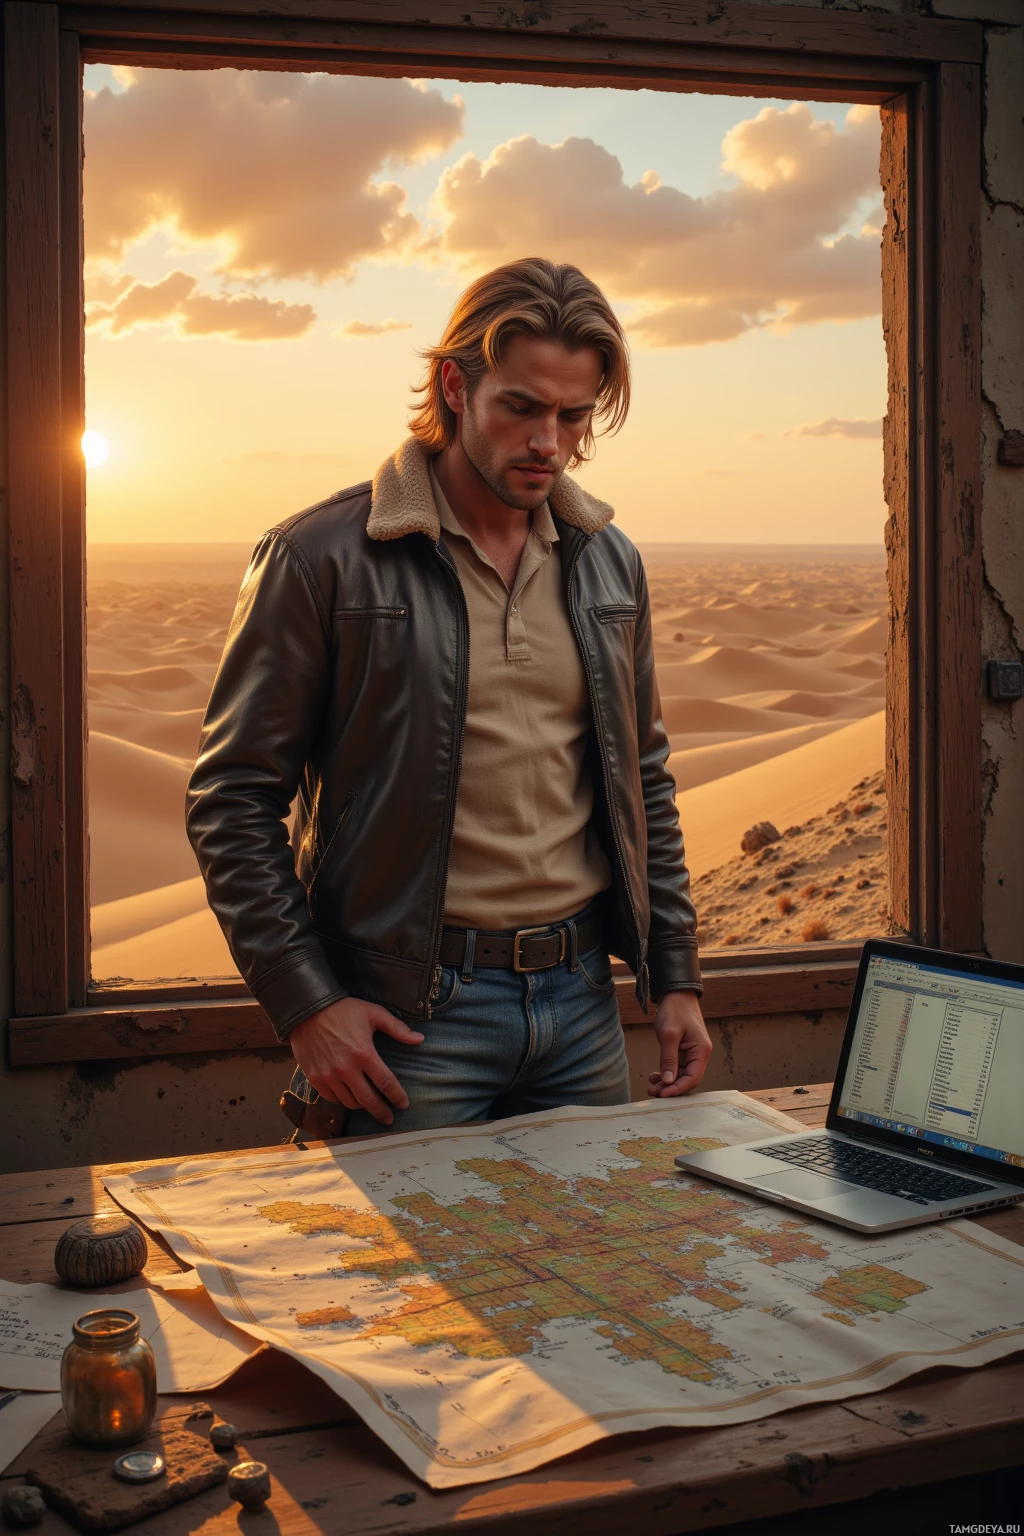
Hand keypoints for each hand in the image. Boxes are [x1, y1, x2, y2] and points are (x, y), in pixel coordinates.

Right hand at [290, 997, 423, 1125]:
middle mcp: (346, 1069)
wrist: (307, 1009)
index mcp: (364, 1053)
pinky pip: (332, 1098)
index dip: (397, 1096)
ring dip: (362, 1106)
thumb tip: (420, 1039)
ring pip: (350, 1102)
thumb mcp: (373, 1013)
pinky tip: (349, 1097)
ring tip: (369, 1105)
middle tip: (389, 1118)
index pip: (386, 1082)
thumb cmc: (343, 1010)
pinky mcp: (315, 1078)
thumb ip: (397, 1028)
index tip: (404, 1105)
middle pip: (368, 1100)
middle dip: (382, 1112)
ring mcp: (329, 1075)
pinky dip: (342, 1100)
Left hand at [647, 990, 711, 1096]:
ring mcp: (692, 1053)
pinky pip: (677, 1067)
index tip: (662, 1094)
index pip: (693, 1078)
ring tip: (651, 1086)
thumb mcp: (669, 1034)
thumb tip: (668, 1081)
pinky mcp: (683, 1050)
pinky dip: (666, 1073)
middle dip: (670, 1088)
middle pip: (687, 1079)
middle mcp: (699, 1054)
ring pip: (681, 1075)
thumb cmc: (675, 1010)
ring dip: (667, 1082)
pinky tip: (655, 1076)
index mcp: (701, 1051)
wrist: (675, 993)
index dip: (678, 1089)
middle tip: (652, 1093)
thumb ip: (669, 1059)